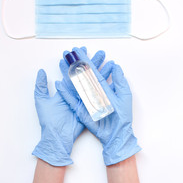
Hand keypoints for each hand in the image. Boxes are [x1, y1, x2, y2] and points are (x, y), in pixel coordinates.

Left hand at [32, 50, 105, 165]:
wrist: (57, 136)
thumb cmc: (48, 120)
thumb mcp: (41, 100)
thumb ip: (40, 85)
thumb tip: (42, 71)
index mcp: (66, 89)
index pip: (73, 72)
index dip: (77, 61)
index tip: (82, 50)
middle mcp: (77, 93)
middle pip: (87, 75)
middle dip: (94, 64)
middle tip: (101, 52)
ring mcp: (85, 99)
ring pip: (95, 83)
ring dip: (102, 72)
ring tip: (109, 61)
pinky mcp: (91, 107)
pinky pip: (99, 94)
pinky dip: (106, 85)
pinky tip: (112, 77)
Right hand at [55, 47, 140, 164]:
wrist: (116, 133)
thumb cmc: (122, 115)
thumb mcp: (124, 95)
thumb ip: (119, 80)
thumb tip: (115, 65)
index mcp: (103, 87)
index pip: (93, 70)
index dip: (86, 60)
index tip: (80, 50)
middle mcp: (93, 91)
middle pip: (82, 74)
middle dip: (75, 63)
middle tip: (69, 52)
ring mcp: (86, 100)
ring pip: (75, 84)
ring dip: (68, 73)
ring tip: (62, 62)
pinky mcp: (81, 109)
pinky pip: (71, 100)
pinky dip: (65, 93)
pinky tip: (59, 83)